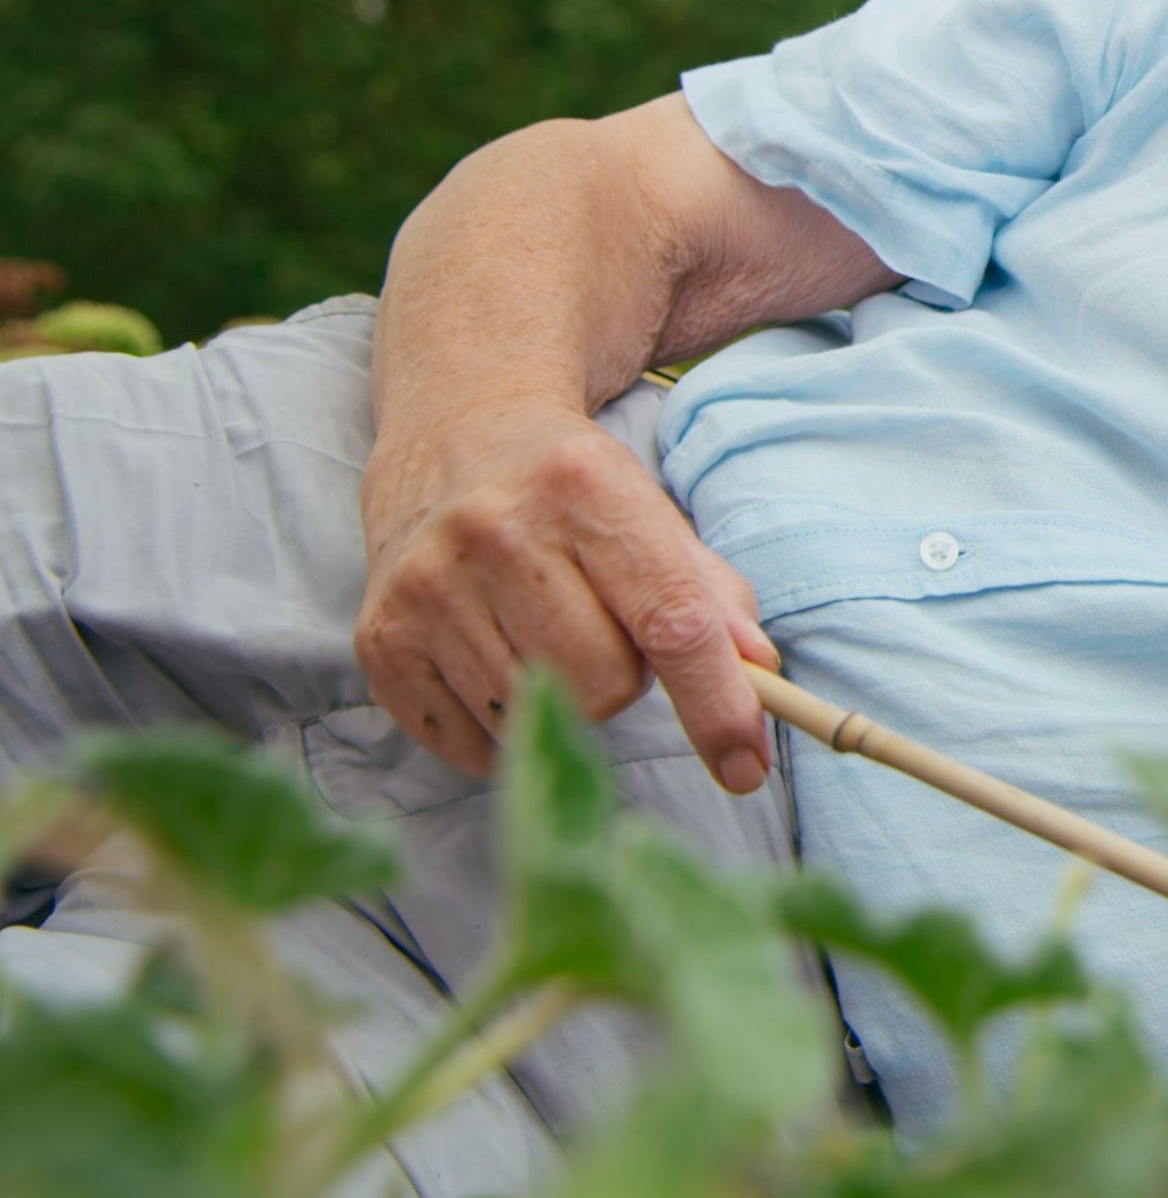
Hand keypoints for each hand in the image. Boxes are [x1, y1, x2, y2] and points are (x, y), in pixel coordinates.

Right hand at [356, 400, 780, 792]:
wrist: (456, 433)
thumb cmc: (573, 488)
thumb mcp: (653, 513)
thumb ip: (712, 596)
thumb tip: (757, 674)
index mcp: (587, 488)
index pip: (671, 621)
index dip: (717, 704)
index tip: (746, 765)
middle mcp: (497, 531)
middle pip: (605, 684)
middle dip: (624, 676)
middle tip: (600, 625)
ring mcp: (428, 586)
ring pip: (539, 717)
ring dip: (562, 696)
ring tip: (542, 630)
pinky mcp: (380, 638)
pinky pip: (471, 744)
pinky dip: (500, 726)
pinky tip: (494, 657)